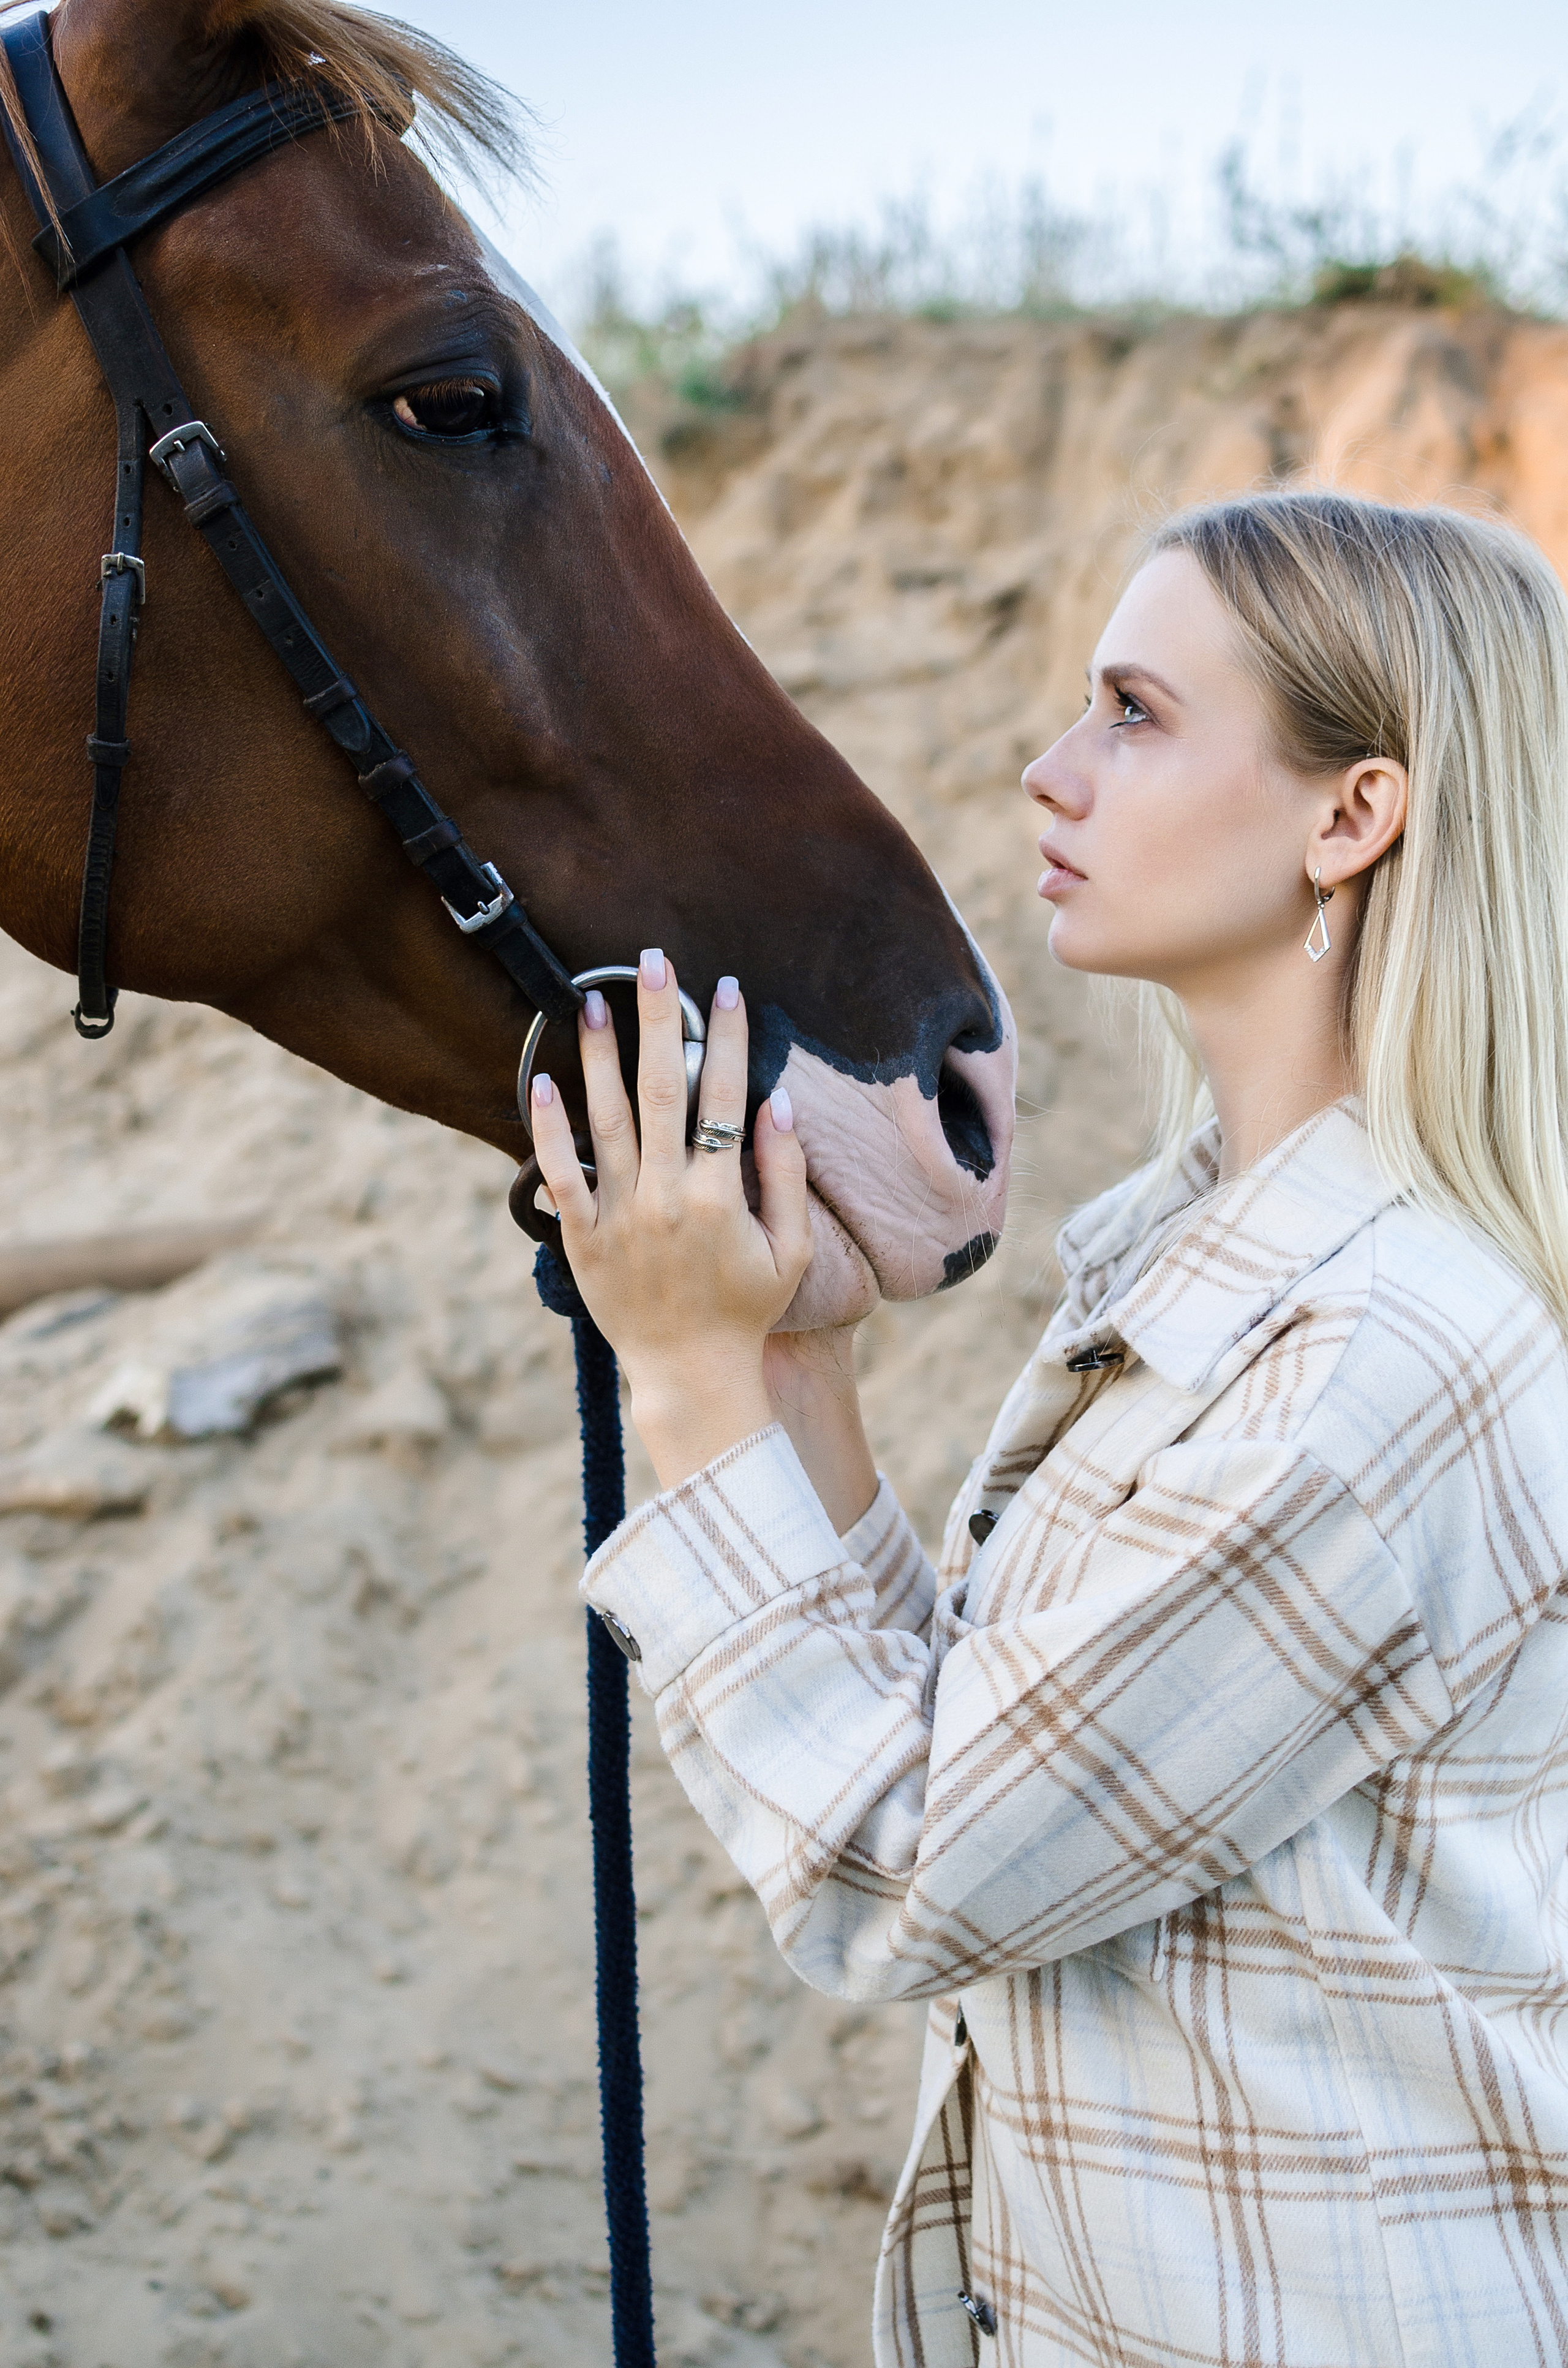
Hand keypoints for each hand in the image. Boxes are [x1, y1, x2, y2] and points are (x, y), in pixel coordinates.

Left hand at [529, 949, 814, 1489]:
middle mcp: (666, 1197)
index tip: (726, 989)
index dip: (727, 1039)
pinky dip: (548, 1129)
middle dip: (661, 1021)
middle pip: (662, 1091)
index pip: (724, 1098)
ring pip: (606, 1121)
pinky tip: (541, 1082)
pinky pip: (559, 1173)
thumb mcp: (791, 1249)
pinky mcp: (582, 1237)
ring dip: (601, 1056)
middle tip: (654, 963)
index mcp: (721, 1197)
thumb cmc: (746, 1310)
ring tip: (595, 1001)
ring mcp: (619, 1216)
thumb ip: (787, 1174)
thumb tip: (776, 1102)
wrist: (691, 1375)